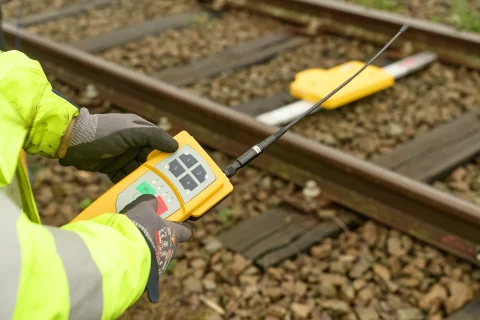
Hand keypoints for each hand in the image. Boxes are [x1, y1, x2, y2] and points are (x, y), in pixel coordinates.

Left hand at [59, 108, 177, 182]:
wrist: (70, 142)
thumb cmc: (102, 133)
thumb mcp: (130, 132)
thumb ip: (154, 137)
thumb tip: (175, 146)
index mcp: (140, 130)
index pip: (161, 142)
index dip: (171, 154)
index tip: (182, 167)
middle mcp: (134, 143)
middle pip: (152, 159)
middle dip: (159, 171)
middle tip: (171, 185)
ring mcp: (123, 156)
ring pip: (139, 170)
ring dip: (145, 180)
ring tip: (156, 192)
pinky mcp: (112, 167)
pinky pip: (126, 178)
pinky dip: (131, 185)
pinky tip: (138, 194)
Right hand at [120, 194, 191, 301]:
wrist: (123, 254)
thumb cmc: (138, 228)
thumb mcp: (142, 209)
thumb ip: (150, 204)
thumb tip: (153, 200)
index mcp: (173, 234)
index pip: (186, 231)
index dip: (183, 227)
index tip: (179, 223)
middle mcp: (170, 250)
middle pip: (174, 245)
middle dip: (166, 240)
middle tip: (155, 232)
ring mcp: (160, 264)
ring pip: (161, 256)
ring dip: (153, 250)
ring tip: (139, 244)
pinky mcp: (148, 274)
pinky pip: (148, 265)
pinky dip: (142, 260)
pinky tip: (131, 255)